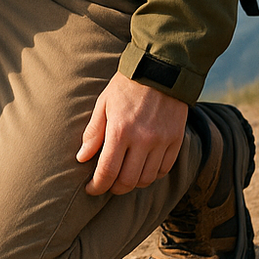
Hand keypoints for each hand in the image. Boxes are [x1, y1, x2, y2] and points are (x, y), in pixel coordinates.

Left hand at [76, 72, 188, 195]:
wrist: (160, 69)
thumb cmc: (126, 86)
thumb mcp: (103, 103)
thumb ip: (93, 133)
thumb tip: (82, 158)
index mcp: (120, 130)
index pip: (107, 171)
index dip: (97, 186)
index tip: (91, 188)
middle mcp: (143, 139)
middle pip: (128, 181)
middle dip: (114, 189)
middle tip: (107, 185)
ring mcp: (162, 141)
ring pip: (146, 179)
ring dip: (133, 184)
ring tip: (124, 178)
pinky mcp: (176, 140)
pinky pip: (164, 169)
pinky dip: (152, 175)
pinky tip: (143, 169)